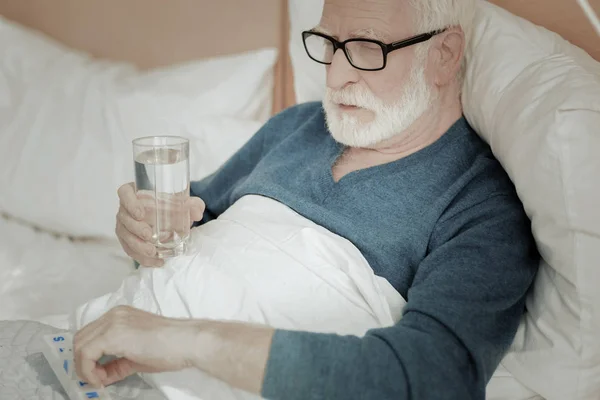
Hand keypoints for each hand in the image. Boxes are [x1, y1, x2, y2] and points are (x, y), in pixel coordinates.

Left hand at [73, 305, 198, 386]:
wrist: (186, 342)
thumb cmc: (170, 347)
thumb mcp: (137, 355)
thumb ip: (117, 362)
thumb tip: (102, 375)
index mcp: (120, 316)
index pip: (91, 335)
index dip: (89, 359)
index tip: (99, 375)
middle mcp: (113, 315)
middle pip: (81, 339)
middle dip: (83, 364)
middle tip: (96, 379)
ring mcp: (112, 322)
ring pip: (80, 345)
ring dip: (84, 368)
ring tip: (100, 380)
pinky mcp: (112, 334)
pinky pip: (86, 354)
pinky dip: (88, 370)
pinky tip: (102, 379)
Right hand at [116, 182, 204, 266]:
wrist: (168, 215)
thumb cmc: (170, 203)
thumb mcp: (183, 202)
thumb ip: (192, 204)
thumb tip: (197, 213)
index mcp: (135, 193)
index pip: (124, 193)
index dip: (129, 203)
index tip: (141, 214)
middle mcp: (126, 208)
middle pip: (124, 218)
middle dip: (135, 229)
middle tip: (149, 235)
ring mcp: (124, 225)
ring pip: (125, 236)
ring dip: (137, 246)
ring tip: (152, 252)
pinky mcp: (127, 240)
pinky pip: (130, 249)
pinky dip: (142, 258)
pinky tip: (156, 262)